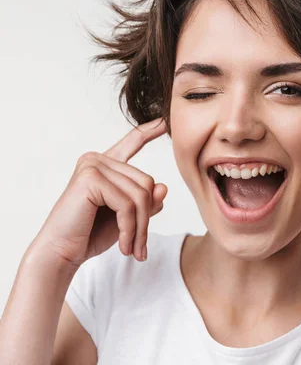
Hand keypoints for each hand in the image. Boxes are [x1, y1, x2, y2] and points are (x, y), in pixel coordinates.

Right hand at [30, 118, 168, 268]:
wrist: (61, 253)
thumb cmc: (90, 234)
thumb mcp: (127, 217)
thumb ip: (145, 202)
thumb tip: (163, 187)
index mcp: (105, 165)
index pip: (131, 143)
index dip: (148, 132)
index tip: (165, 121)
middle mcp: (97, 160)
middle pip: (147, 183)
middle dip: (146, 218)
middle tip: (140, 246)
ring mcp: (92, 166)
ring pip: (140, 195)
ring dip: (140, 228)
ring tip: (133, 249)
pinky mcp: (90, 179)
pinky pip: (127, 205)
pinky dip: (130, 228)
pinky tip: (124, 245)